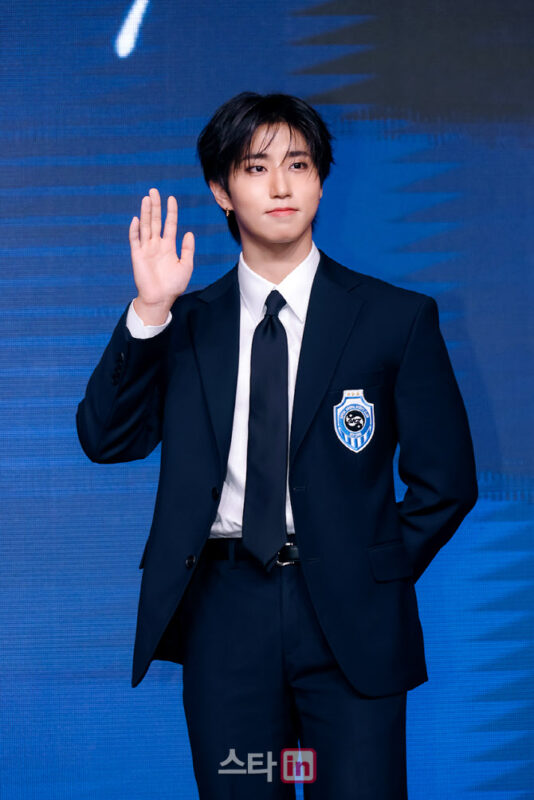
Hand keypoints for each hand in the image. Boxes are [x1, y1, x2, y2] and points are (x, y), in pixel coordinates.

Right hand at [129, 188, 194, 324]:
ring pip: (145, 226)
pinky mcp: (137, 255)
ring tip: (146, 198)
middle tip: (154, 191)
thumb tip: (189, 232)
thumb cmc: (174, 285)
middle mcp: (156, 245)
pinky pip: (135, 240)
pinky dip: (135, 230)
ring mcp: (146, 249)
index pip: (169, 224)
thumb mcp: (186, 266)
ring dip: (146, 212)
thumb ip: (187, 249)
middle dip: (155, 206)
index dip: (170, 212)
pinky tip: (137, 219)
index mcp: (168, 246)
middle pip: (155, 221)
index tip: (171, 198)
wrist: (160, 298)